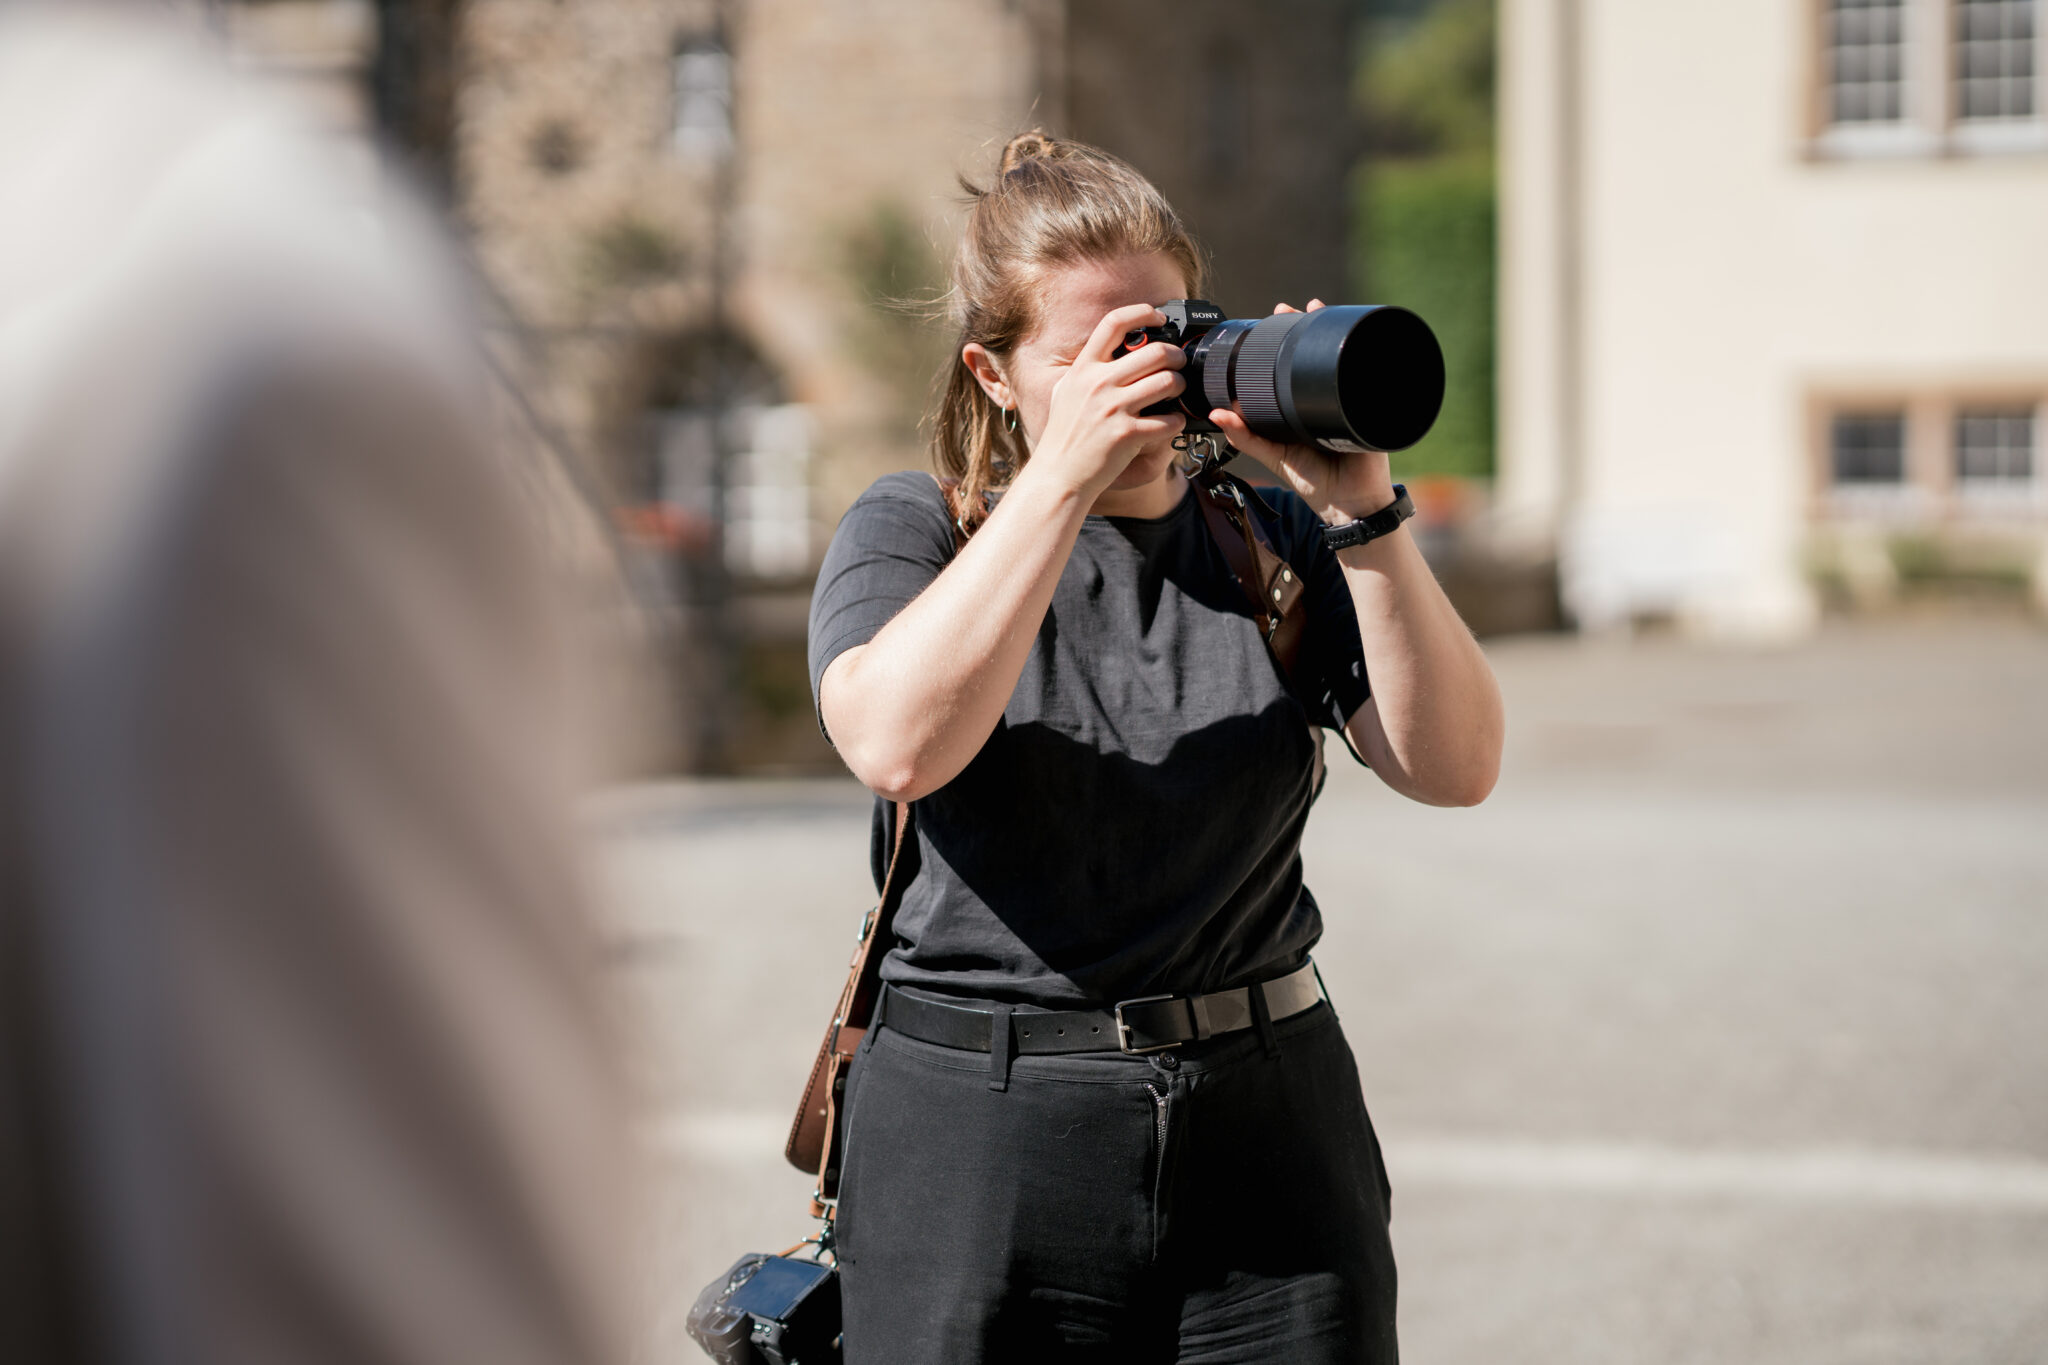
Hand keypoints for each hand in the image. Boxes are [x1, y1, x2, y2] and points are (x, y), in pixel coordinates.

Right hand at [1025, 303, 1186, 502]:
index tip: (1158, 316)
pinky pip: (1168, 420)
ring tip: (1178, 390)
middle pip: (1155, 352)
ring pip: (1168, 382)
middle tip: (1179, 362)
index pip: (1114, 323)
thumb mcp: (1065, 392)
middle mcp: (1098, 384)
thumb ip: (1086, 370)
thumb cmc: (1064, 435)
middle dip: (1176, 355)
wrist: (1058, 474)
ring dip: (1180, 385)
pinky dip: (1177, 422)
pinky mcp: (1127, 434)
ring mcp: (1113, 409)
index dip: (1142, 312)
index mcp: (1083, 368)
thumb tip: (1108, 350)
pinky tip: (1172, 423)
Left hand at [1208, 300, 1399, 525]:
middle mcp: (1323, 397)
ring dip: (1331, 329)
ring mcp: (1347, 398)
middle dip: (1305, 326)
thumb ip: (1246, 437)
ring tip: (1317, 308)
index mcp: (1300, 405)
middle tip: (1291, 308)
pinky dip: (1361, 353)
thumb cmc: (1314, 482)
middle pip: (1315, 354)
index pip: (1291, 364)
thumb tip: (1217, 413)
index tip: (1274, 316)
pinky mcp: (1368, 406)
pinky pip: (1365, 375)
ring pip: (1338, 358)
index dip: (1283, 340)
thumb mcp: (1275, 456)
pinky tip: (1352, 331)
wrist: (1350, 503)